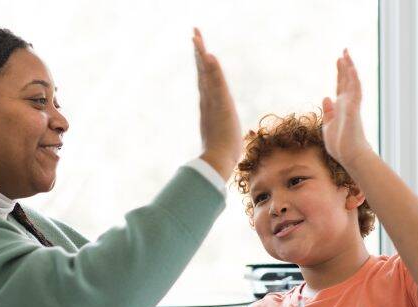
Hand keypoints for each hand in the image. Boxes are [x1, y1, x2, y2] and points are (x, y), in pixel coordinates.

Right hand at [192, 27, 241, 179]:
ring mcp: (212, 102)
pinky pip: (216, 83)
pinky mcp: (220, 105)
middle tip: (194, 33)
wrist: (218, 162)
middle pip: (202, 71)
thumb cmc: (220, 157)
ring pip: (206, 73)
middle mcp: (208, 101)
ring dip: (201, 53)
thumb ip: (217, 143)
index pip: (205, 80)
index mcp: (209, 106)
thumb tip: (213, 154)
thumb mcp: (222, 143)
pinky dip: (212, 69)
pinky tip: (209, 55)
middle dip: (198, 52)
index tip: (199, 49)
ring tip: (196, 36)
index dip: (202, 64)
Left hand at [321, 49, 372, 168]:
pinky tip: (351, 69)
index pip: (340, 85)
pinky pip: (354, 92)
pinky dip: (353, 80)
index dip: (340, 72)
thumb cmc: (340, 145)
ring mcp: (351, 106)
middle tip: (344, 50)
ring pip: (352, 83)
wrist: (349, 156)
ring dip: (349, 69)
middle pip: (346, 80)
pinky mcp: (353, 110)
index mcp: (341, 107)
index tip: (339, 58)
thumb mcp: (328, 125)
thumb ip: (328, 111)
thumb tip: (326, 97)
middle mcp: (347, 103)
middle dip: (345, 65)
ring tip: (345, 54)